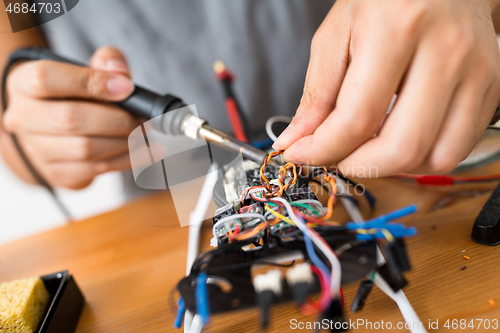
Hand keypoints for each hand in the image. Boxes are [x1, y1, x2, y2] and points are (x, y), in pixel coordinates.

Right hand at [3, 46, 138, 188]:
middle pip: (72, 119)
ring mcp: (37, 149)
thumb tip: (121, 73)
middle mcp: (24, 118)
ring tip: (145, 133)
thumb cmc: (73, 95)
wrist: (54, 131)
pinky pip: (96, 169)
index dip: (91, 83)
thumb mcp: (86, 69)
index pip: (48, 79)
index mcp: (25, 83)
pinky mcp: (57, 172)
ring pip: (85, 149)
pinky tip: (144, 151)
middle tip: (143, 119)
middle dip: (117, 119)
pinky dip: (127, 160)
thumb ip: (107, 61)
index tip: (126, 88)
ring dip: (124, 142)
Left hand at [273, 0, 499, 176]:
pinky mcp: (492, 86)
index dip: (322, 149)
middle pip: (402, 148)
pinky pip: (459, 146)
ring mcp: (477, 70)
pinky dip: (424, 156)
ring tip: (370, 147)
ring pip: (438, 157)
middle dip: (358, 167)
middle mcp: (445, 51)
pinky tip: (401, 136)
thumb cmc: (385, 1)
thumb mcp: (337, 35)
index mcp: (397, 29)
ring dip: (394, 167)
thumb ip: (317, 93)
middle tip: (338, 156)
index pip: (356, 118)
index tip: (302, 154)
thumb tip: (297, 142)